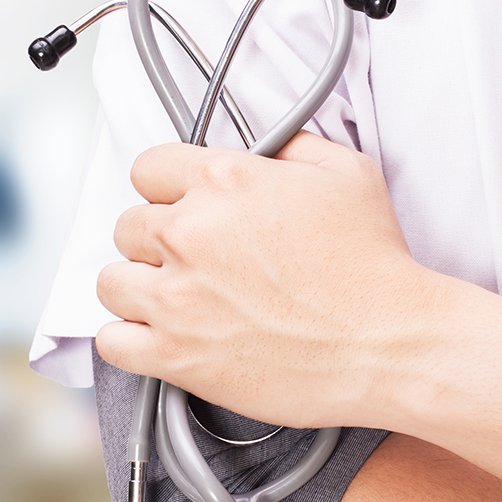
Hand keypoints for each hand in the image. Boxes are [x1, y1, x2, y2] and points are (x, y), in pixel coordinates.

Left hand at [94, 132, 441, 428]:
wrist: (390, 344)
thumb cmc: (374, 267)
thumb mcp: (347, 174)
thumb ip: (293, 147)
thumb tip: (268, 146)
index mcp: (223, 182)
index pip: (148, 169)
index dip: (166, 189)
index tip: (180, 206)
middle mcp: (189, 234)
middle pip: (128, 226)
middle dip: (155, 241)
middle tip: (190, 260)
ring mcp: (177, 297)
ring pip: (111, 282)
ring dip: (138, 288)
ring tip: (173, 299)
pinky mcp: (175, 354)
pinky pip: (111, 342)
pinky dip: (128, 340)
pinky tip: (157, 337)